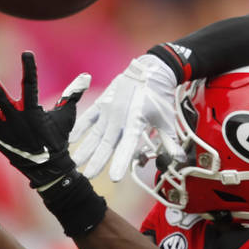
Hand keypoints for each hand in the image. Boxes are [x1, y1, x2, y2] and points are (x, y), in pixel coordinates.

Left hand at [0, 52, 89, 189]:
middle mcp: (15, 117)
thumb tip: (86, 77)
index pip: (31, 83)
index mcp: (32, 109)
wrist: (47, 167)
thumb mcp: (66, 116)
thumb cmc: (58, 139)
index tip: (26, 53)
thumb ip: (72, 95)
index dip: (29, 67)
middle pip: (0, 95)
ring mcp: (3, 127)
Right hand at [69, 54, 181, 180]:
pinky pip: (88, 117)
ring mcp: (108, 109)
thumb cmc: (160, 98)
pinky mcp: (101, 103)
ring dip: (85, 149)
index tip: (114, 178)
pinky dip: (79, 128)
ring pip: (95, 133)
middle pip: (107, 143)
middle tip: (87, 176)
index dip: (120, 162)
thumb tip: (178, 159)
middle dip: (97, 161)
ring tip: (76, 163)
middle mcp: (120, 117)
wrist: (150, 70)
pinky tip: (70, 141)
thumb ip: (169, 141)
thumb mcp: (167, 120)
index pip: (128, 146)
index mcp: (137, 121)